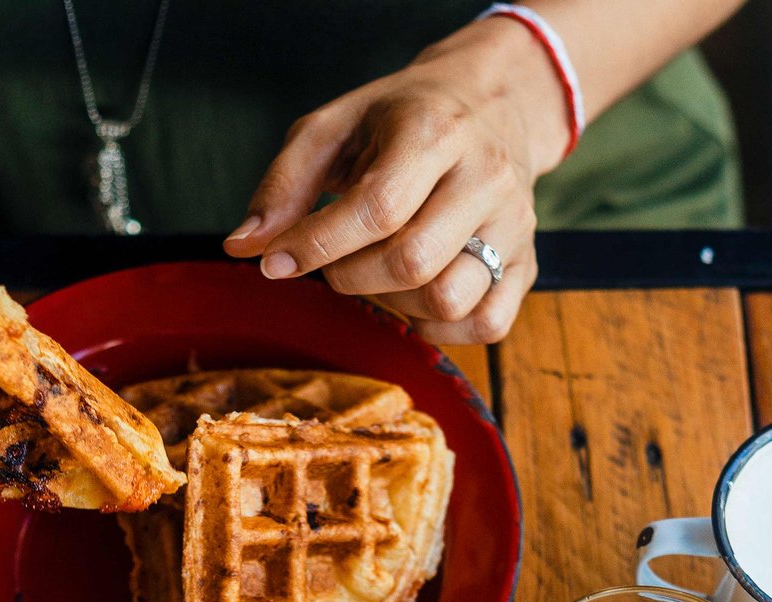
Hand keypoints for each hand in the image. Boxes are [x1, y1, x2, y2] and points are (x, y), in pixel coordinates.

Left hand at [223, 17, 569, 344]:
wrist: (495, 102)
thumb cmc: (401, 118)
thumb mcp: (333, 127)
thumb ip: (284, 185)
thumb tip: (242, 248)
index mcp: (434, 133)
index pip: (377, 210)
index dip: (317, 247)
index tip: (275, 264)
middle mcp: (485, 178)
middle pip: (412, 263)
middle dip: (351, 277)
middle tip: (335, 262)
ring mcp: (514, 224)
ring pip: (450, 300)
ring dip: (396, 305)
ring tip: (379, 275)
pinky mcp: (528, 261)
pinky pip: (487, 324)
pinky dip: (442, 329)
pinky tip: (416, 298)